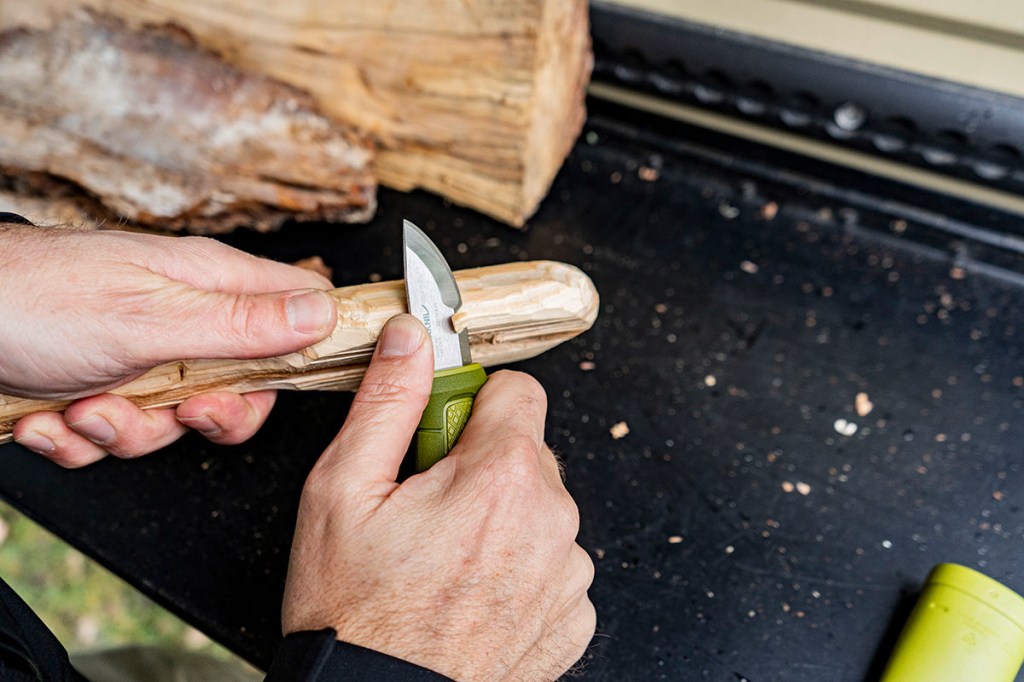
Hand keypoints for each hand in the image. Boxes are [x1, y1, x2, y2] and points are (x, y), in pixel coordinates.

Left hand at [1, 222, 336, 466]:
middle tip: (180, 409)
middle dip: (206, 417)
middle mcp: (184, 319)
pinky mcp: (101, 386)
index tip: (296, 382)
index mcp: (210, 284)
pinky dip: (81, 440)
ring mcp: (142, 356)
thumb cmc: (35, 297)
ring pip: (174, 422)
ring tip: (83, 407)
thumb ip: (243, 324)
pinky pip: (118, 435)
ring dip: (125, 432)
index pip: (299, 306)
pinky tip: (51, 417)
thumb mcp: (152, 317)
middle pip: (244, 386)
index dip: (311, 346)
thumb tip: (322, 315)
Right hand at [282, 315, 594, 680]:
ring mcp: (568, 574)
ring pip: (541, 509)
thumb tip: (411, 338)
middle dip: (481, 463)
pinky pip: (554, 564)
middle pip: (528, 452)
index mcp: (501, 477)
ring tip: (445, 560)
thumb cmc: (354, 613)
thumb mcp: (344, 490)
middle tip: (428, 506)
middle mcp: (551, 520)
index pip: (519, 390)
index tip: (441, 433)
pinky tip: (473, 595)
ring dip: (503, 520)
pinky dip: (520, 569)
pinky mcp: (573, 618)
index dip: (472, 403)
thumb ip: (388, 401)